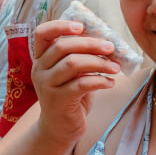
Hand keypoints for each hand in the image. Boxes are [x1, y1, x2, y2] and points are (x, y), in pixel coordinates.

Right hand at [31, 20, 119, 144]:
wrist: (59, 128)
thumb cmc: (69, 96)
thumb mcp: (71, 74)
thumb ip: (79, 56)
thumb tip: (105, 40)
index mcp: (41, 58)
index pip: (41, 33)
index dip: (60, 26)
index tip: (81, 27)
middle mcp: (40, 70)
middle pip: (62, 46)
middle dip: (90, 44)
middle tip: (111, 47)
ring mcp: (47, 85)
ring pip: (73, 63)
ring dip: (98, 62)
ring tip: (116, 67)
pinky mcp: (59, 101)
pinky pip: (82, 84)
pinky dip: (100, 81)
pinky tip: (110, 83)